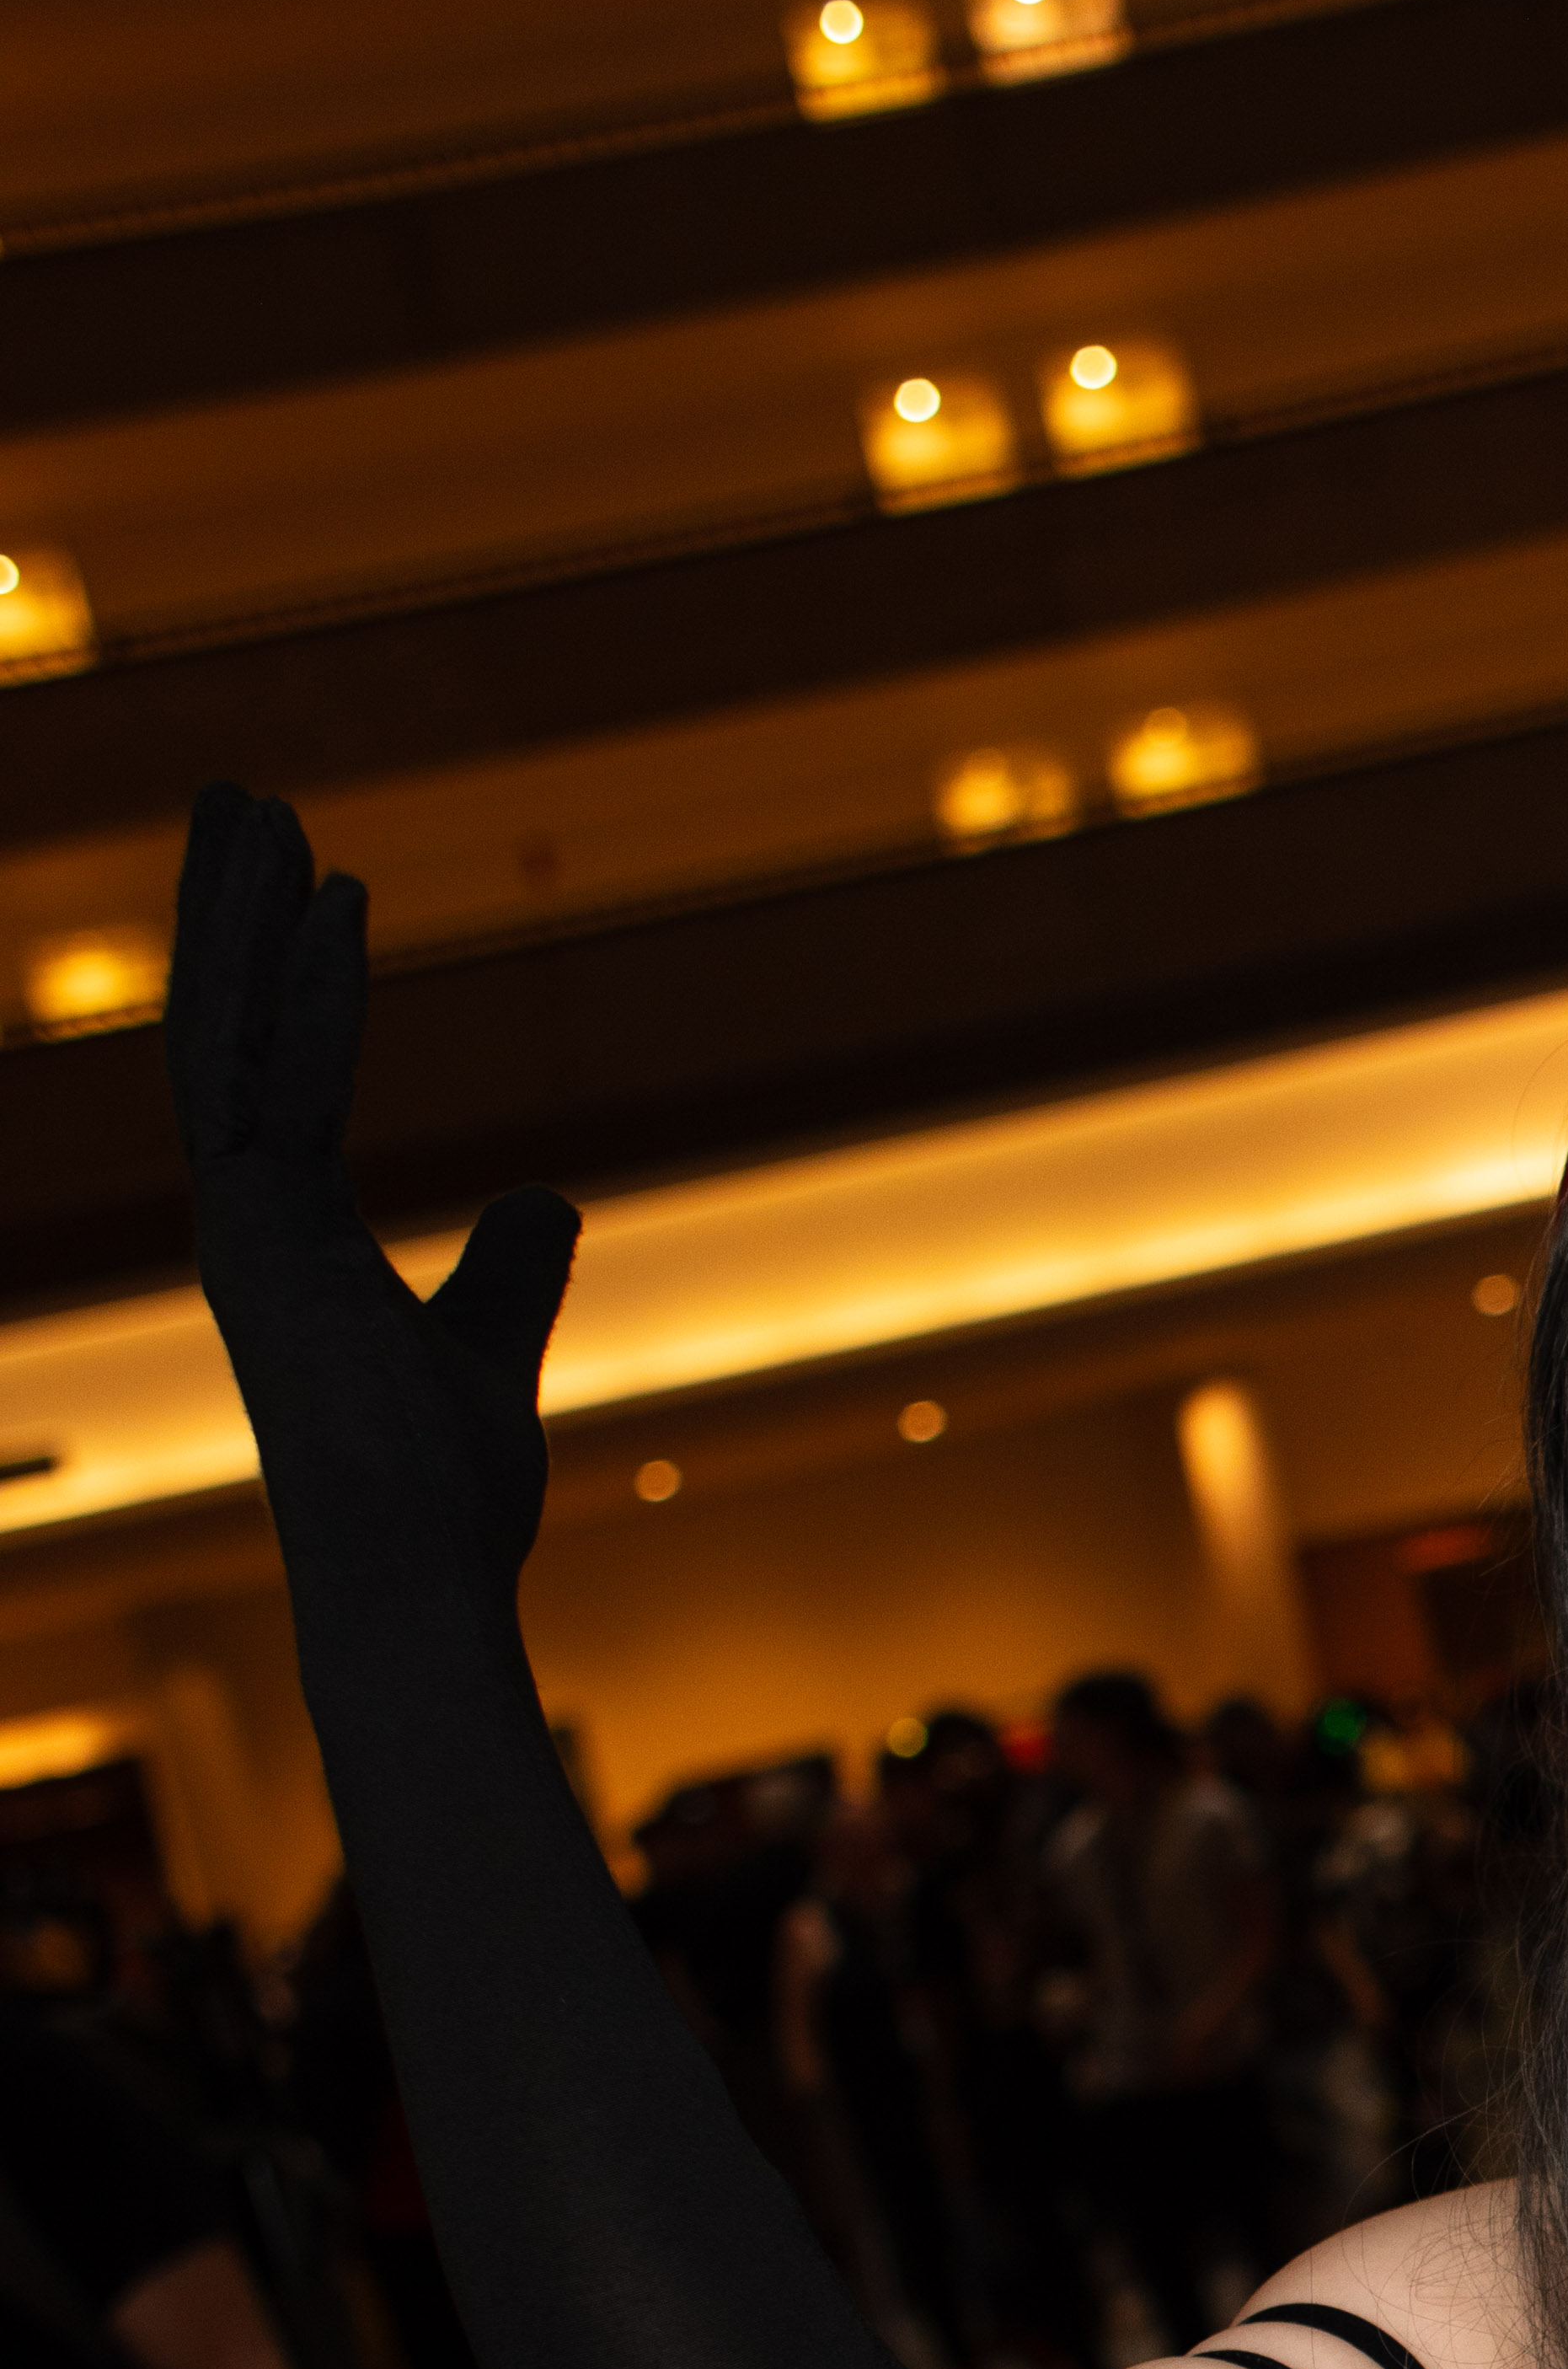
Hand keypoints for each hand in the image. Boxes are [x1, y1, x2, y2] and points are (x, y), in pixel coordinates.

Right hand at [168, 789, 579, 1614]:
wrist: (418, 1572)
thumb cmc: (445, 1488)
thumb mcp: (493, 1346)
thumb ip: (510, 1268)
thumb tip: (546, 1195)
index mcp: (287, 1237)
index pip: (274, 1072)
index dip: (290, 971)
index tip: (321, 877)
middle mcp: (243, 1219)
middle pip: (223, 1029)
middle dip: (228, 909)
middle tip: (241, 796)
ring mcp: (237, 1226)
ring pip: (220, 1032)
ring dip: (237, 914)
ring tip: (254, 803)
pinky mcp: (254, 1235)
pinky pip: (278, 1080)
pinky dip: (309, 990)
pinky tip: (338, 900)